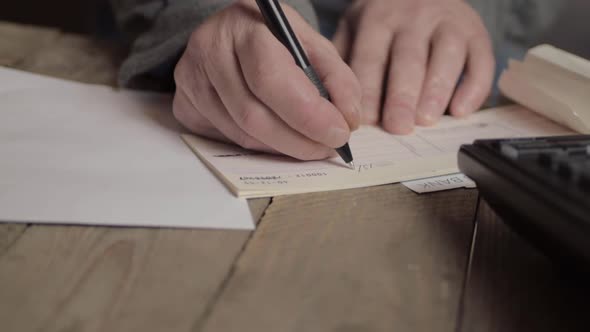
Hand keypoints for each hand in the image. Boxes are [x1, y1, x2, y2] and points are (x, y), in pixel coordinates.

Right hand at [173, 0, 360, 159]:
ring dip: (281, 147)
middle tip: (327, 148)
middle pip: (253, 116)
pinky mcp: (184, 105)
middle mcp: (209, 50)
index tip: (339, 133)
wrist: (228, 34)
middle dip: (299, 141)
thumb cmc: (272, 39)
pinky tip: (274, 135)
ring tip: (306, 141)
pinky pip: (226, 141)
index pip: (271, 78)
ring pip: (241, 134)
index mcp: (245, 26)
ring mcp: (190, 80)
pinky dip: (258, 146)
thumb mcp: (309, 44)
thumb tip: (348, 119)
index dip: (307, 114)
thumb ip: (336, 77)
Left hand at [333, 0, 494, 133]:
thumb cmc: (382, 21)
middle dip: (402, 95)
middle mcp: (414, 17)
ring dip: (437, 90)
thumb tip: (332, 102)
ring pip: (446, 55)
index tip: (366, 121)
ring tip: (426, 120)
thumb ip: (343, 59)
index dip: (368, 90)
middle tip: (398, 127)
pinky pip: (481, 59)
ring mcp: (449, 22)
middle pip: (408, 58)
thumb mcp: (354, 28)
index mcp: (378, 20)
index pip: (371, 58)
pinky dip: (474, 87)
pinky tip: (462, 110)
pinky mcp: (476, 32)